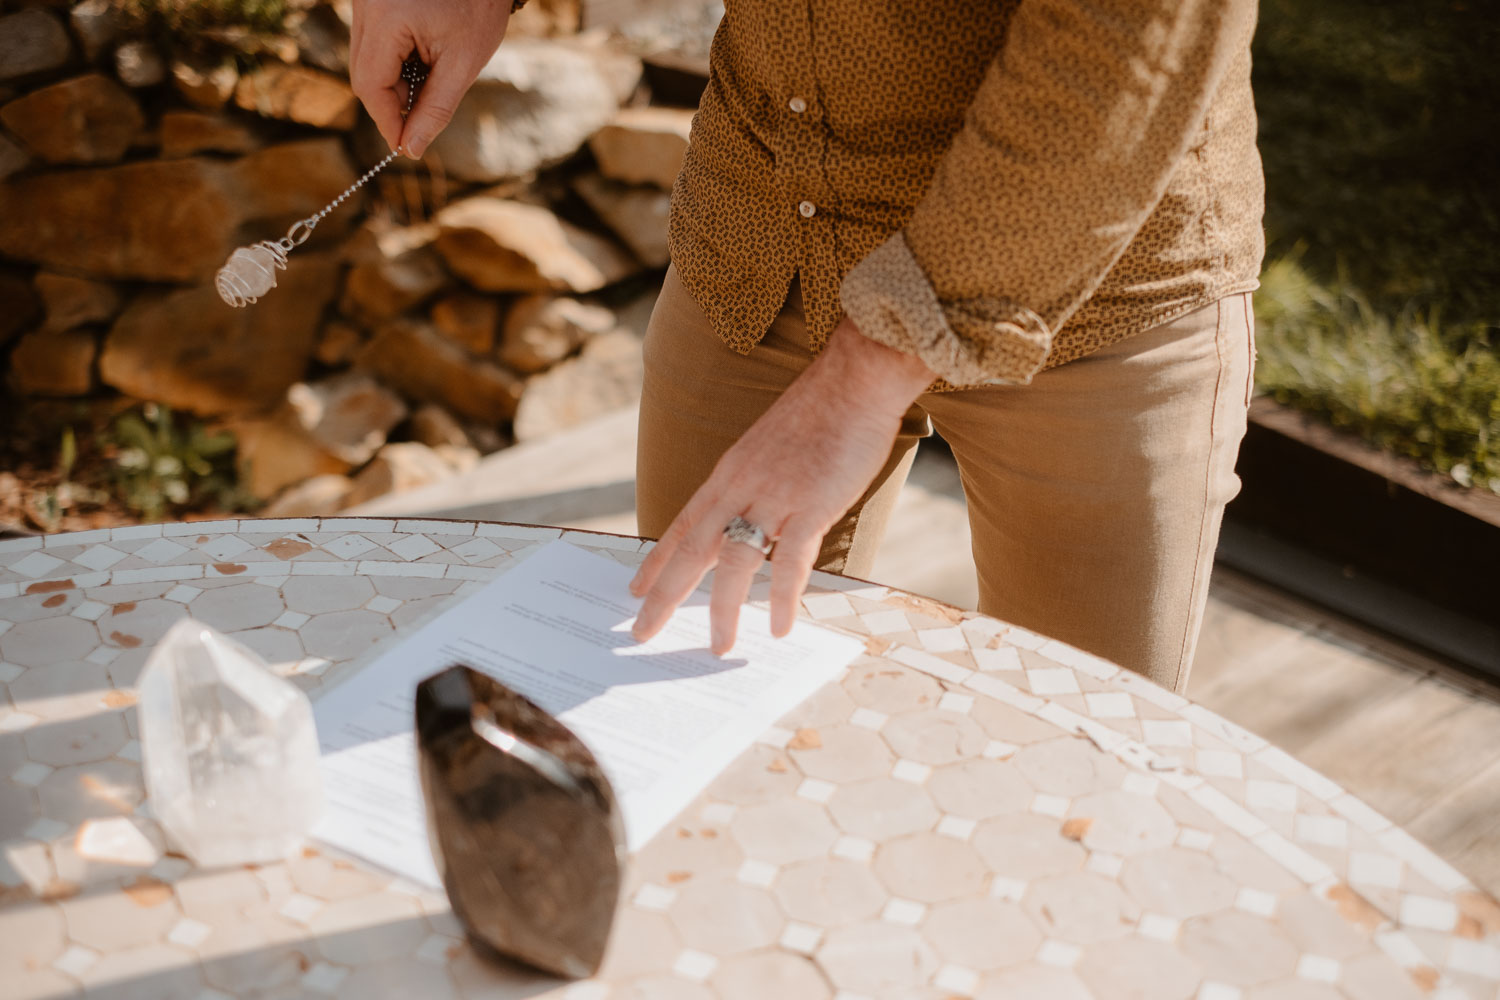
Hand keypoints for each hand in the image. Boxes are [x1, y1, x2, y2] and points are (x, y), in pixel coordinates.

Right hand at [350, 0, 510, 157]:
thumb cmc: (479, 6)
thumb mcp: (463, 63)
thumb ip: (435, 109)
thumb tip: (411, 149)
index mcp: (386, 18)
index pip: (369, 85)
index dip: (386, 121)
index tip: (405, 147)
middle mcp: (365, 5)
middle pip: (362, 74)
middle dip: (392, 101)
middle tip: (423, 113)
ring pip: (365, 59)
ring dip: (393, 81)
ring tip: (431, 72)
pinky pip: (371, 41)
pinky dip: (393, 60)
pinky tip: (422, 55)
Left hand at [629, 318, 933, 653]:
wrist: (853, 380)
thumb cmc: (819, 412)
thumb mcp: (769, 447)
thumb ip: (755, 483)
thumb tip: (752, 516)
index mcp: (728, 473)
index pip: (681, 524)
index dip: (655, 560)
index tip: (634, 589)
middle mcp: (740, 487)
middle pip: (692, 549)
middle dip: (665, 595)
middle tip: (643, 631)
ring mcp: (774, 497)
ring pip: (734, 562)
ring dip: (724, 610)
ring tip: (719, 646)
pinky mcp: (811, 505)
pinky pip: (791, 561)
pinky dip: (784, 598)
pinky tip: (780, 627)